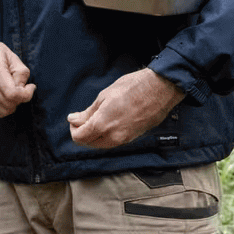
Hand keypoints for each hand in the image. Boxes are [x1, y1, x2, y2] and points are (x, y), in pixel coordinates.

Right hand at [0, 32, 35, 117]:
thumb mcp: (11, 55)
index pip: (12, 93)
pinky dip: (3, 106)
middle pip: (8, 104)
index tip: (30, 87)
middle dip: (20, 99)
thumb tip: (23, 90)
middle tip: (22, 88)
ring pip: (1, 111)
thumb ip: (21, 73)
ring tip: (13, 91)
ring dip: (12, 104)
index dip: (26, 95)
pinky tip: (4, 94)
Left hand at [67, 68, 185, 148]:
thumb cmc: (133, 88)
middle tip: (82, 118)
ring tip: (94, 118)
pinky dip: (105, 135)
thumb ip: (88, 112)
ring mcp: (125, 139)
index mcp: (103, 125)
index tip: (74, 119)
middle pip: (89, 143)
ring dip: (94, 135)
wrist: (159, 89)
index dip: (73, 129)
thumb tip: (75, 119)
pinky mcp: (133, 137)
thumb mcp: (104, 96)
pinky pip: (113, 141)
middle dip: (82, 133)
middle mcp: (114, 136)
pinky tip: (107, 122)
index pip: (79, 137)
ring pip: (101, 144)